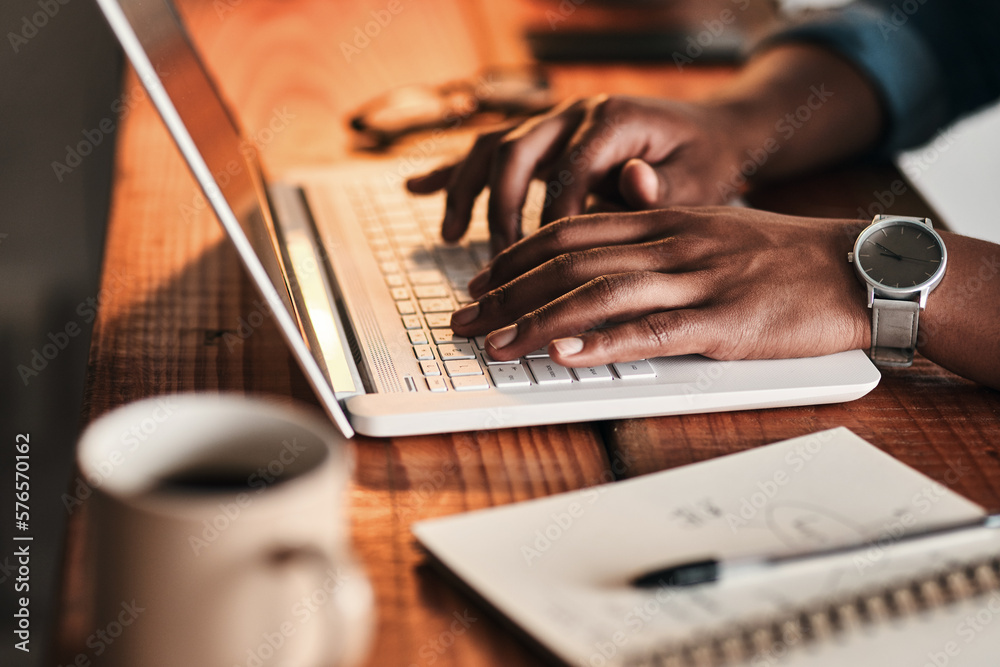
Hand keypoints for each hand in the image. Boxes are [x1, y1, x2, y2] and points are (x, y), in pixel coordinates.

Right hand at [406, 95, 743, 253]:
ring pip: (491, 147)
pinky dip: (452, 172)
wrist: (712, 131)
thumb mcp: (699, 178)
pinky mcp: (543, 136)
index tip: (542, 271)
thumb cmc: (704, 160)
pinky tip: (417, 190)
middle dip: (499, 211)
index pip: (566, 172)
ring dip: (465, 191)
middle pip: (514, 152)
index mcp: (611, 118)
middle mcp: (573, 112)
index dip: (550, 223)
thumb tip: (633, 182)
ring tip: (450, 238)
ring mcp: (553, 121)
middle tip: (497, 262)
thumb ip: (664, 189)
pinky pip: (487, 149)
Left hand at [448, 207, 870, 365]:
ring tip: (493, 343)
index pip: (570, 233)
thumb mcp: (710, 231)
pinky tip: (562, 355)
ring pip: (598, 296)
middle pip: (569, 263)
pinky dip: (600, 343)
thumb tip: (600, 262)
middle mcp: (670, 245)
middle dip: (506, 292)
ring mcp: (695, 282)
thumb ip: (656, 242)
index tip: (481, 280)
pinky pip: (651, 332)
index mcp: (663, 222)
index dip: (517, 257)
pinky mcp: (722, 323)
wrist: (856, 269)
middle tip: (463, 319)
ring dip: (537, 321)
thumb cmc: (781, 258)